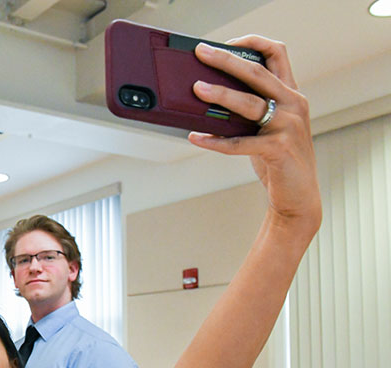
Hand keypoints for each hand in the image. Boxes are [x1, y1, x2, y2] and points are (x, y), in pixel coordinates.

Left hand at [188, 37, 320, 234]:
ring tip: (196, 89)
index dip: (252, 43)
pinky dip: (215, 140)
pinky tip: (196, 137)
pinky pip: (240, 142)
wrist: (298, 196)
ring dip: (220, 95)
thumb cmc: (278, 160)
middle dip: (226, 60)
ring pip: (249, 103)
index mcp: (291, 94)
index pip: (277, 54)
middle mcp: (293, 104)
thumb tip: (207, 98)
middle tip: (201, 53)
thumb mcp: (267, 128)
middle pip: (257, 72)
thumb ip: (248, 111)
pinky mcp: (279, 149)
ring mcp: (288, 126)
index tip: (225, 44)